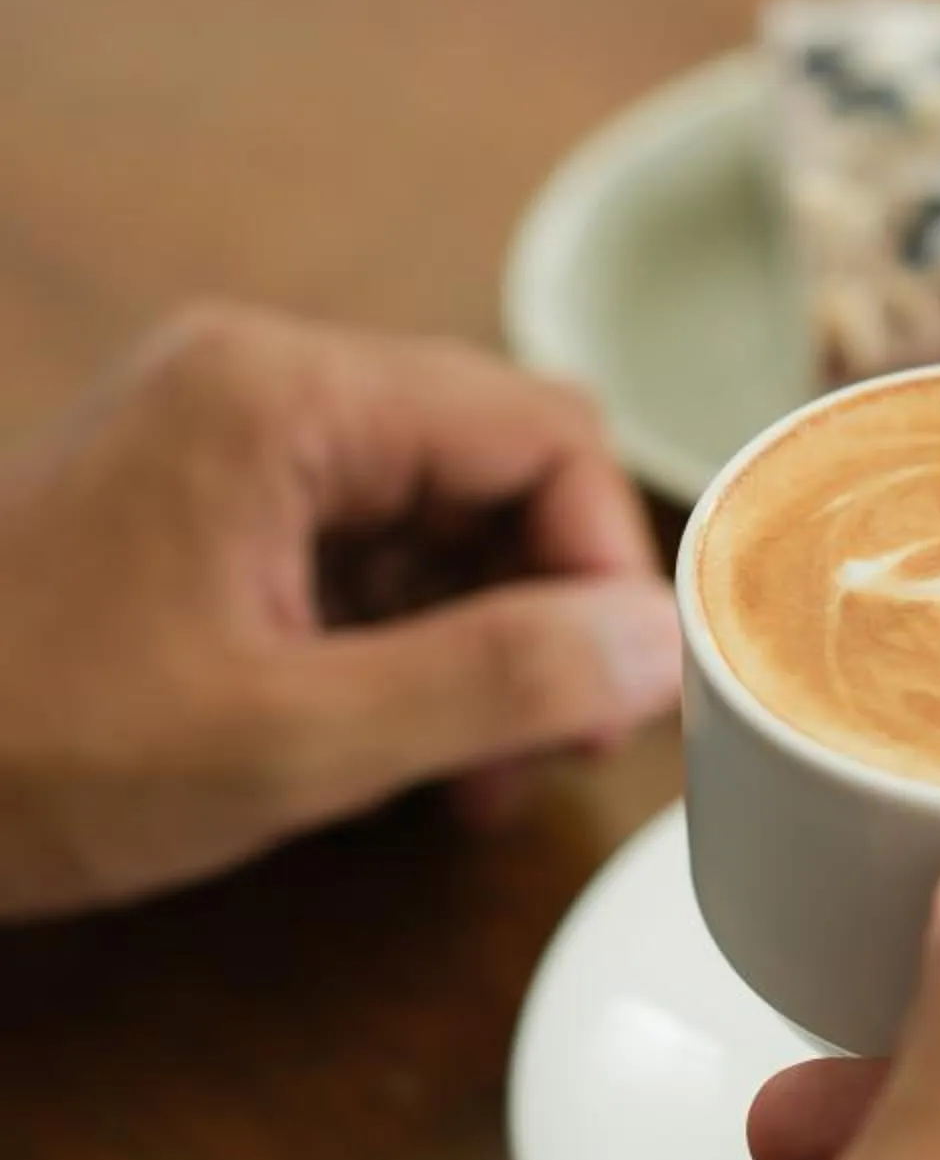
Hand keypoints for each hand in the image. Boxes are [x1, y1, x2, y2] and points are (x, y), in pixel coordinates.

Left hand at [0, 302, 681, 917]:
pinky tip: (403, 755)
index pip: (539, 430)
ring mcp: (228, 443)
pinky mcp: (209, 510)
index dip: (607, 564)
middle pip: (499, 463)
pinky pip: (365, 554)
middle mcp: (262, 384)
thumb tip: (656, 649)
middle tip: (560, 749)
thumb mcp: (289, 741)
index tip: (619, 700)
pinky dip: (412, 648)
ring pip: (441, 516)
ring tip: (475, 776)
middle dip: (553, 609)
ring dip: (489, 642)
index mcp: (283, 394)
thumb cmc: (32, 747)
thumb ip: (489, 684)